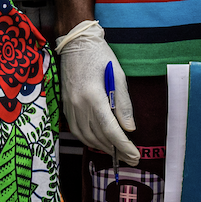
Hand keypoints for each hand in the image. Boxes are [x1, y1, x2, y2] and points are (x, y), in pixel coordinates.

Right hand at [56, 20, 138, 164]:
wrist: (74, 43)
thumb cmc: (100, 56)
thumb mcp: (118, 76)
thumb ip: (124, 104)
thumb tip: (129, 128)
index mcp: (93, 97)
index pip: (110, 129)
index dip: (124, 146)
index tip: (135, 156)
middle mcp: (78, 105)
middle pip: (98, 136)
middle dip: (116, 150)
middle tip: (132, 158)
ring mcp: (69, 105)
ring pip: (85, 136)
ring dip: (102, 146)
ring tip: (117, 152)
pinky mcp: (64, 104)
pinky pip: (76, 129)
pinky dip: (88, 138)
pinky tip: (99, 140)